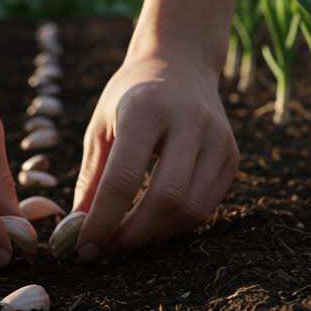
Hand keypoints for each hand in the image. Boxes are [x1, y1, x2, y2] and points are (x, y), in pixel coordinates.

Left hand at [70, 0, 247, 260]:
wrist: (180, 62)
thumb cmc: (130, 96)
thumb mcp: (101, 125)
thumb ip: (92, 177)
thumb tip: (78, 231)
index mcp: (146, 108)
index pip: (123, 179)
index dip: (102, 220)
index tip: (83, 247)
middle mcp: (189, 121)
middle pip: (166, 199)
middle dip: (133, 234)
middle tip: (108, 248)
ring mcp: (218, 138)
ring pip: (191, 209)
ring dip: (156, 235)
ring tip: (128, 237)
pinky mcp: (232, 155)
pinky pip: (207, 206)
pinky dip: (177, 225)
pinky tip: (154, 223)